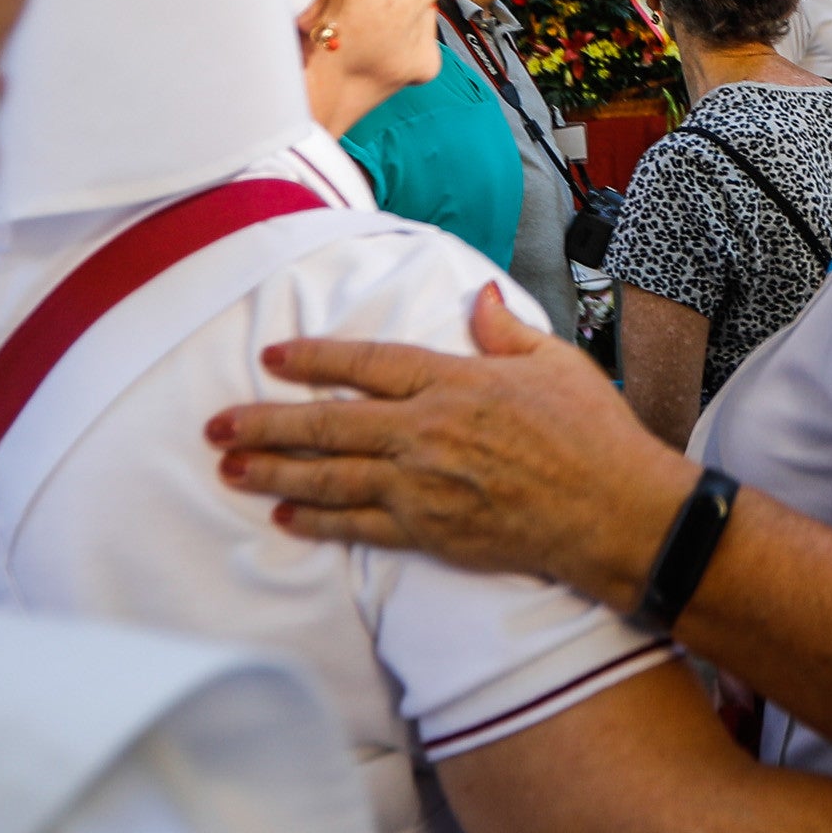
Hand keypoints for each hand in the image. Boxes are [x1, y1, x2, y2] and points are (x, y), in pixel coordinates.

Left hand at [211, 283, 700, 607]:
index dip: (314, 360)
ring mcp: (424, 486)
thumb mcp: (556, 364)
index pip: (367, 365)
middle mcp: (428, 432)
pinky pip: (360, 526)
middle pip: (329, 425)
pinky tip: (285, 516)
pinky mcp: (431, 531)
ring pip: (332, 478)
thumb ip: (505, 333)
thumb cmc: (594, 435)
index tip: (272, 358)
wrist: (615, 512)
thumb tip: (478, 301)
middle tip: (216, 426)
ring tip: (230, 469)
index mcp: (455, 382)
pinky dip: (318, 522)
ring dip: (274, 473)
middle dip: (265, 424)